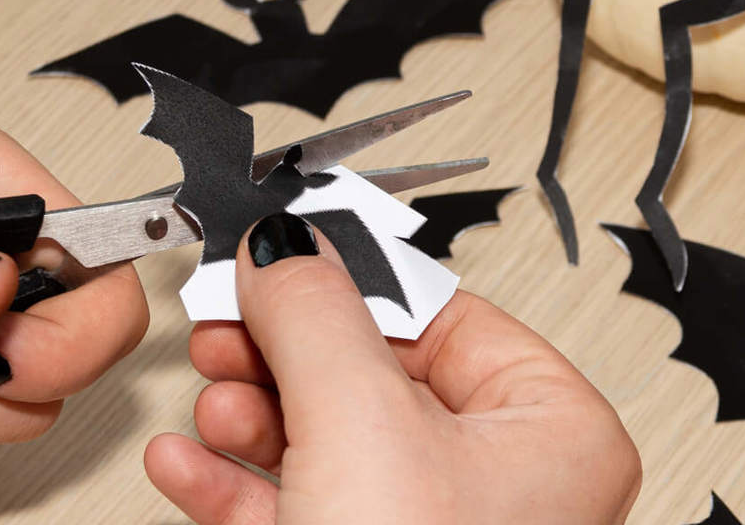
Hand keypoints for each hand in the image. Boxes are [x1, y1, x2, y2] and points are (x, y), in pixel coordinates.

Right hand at [144, 212, 640, 523]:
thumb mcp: (356, 422)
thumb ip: (315, 314)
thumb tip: (286, 246)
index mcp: (555, 430)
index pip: (446, 316)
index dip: (348, 282)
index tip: (274, 259)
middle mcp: (508, 486)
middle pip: (378, 378)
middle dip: (286, 355)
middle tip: (225, 326)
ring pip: (333, 444)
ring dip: (254, 416)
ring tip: (209, 399)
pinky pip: (304, 510)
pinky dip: (241, 486)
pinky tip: (189, 465)